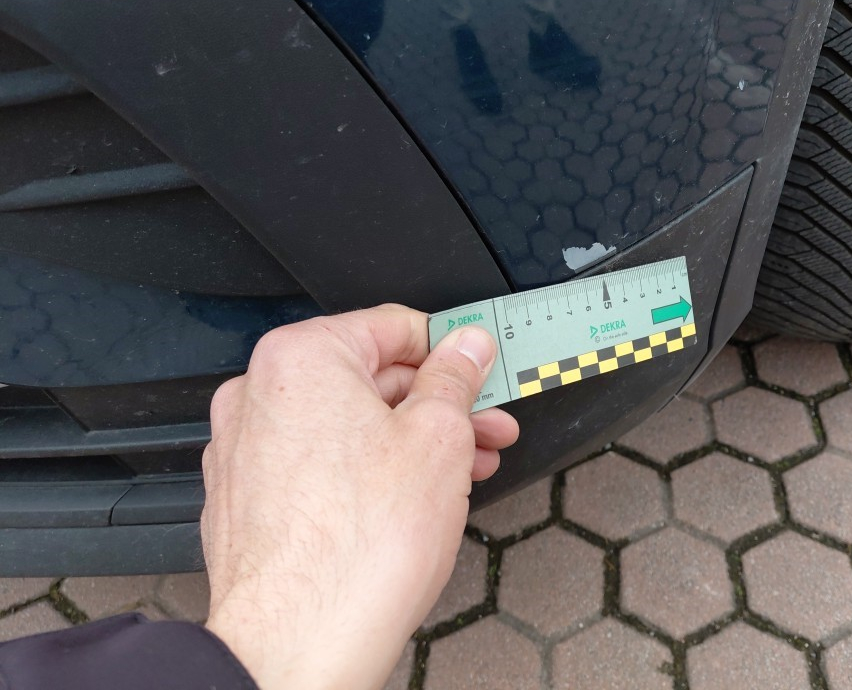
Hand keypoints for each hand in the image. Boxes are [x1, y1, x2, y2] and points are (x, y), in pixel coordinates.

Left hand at [200, 304, 518, 689]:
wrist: (298, 645)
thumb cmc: (357, 549)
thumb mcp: (439, 438)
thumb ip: (456, 378)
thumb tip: (467, 346)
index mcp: (301, 359)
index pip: (394, 325)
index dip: (453, 349)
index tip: (482, 369)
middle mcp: (260, 394)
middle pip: (372, 379)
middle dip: (440, 405)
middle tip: (486, 426)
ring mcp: (246, 449)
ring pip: (348, 424)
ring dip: (412, 441)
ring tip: (464, 469)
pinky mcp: (247, 498)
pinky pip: (319, 463)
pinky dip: (367, 471)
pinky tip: (413, 497)